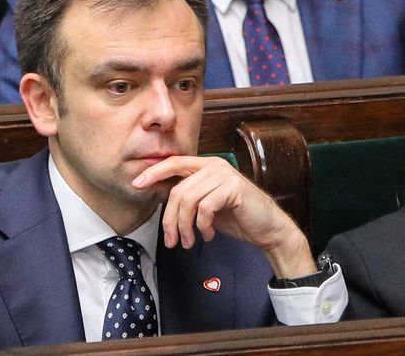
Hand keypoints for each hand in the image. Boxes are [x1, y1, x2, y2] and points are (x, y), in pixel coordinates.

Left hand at [132, 156, 316, 278]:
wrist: (268, 229)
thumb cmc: (237, 218)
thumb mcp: (206, 206)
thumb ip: (187, 198)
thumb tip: (159, 196)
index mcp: (206, 166)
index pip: (174, 163)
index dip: (154, 172)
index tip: (137, 184)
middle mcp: (214, 166)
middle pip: (177, 190)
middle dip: (170, 220)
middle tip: (172, 241)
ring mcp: (225, 175)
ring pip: (188, 200)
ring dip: (185, 227)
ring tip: (190, 241)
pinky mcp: (233, 188)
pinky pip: (205, 207)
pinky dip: (203, 226)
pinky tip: (209, 235)